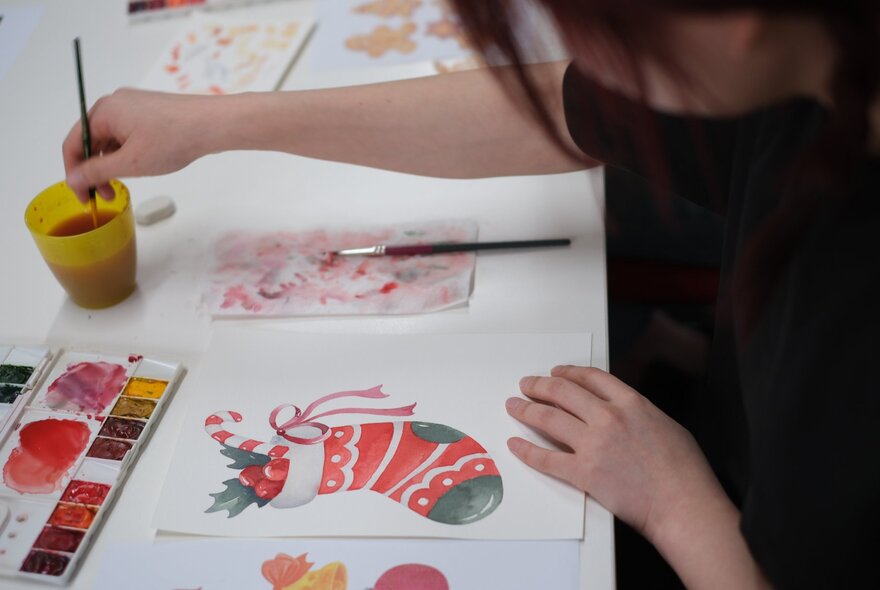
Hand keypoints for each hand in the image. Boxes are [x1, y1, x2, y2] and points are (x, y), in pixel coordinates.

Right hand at [62, 88, 218, 202]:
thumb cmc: (173, 140)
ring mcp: (134, 105)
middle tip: (109, 195)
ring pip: (111, 139)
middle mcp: (115, 103)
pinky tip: (143, 166)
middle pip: (92, 141)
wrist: (214, 124)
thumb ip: (97, 172)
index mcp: (103, 111)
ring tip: (128, 182)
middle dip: (96, 170)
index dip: (74, 173)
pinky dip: (128, 152)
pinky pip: (128, 134)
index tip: (83, 196)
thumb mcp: (130, 163)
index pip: (73, 143)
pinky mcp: (151, 111)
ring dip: (113, 163)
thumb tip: (73, 180)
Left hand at [506, 365, 728, 544]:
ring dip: (526, 410)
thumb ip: (637, 413)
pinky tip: (516, 444)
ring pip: (549, 418)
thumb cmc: (684, 471)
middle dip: (539, 386)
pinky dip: (527, 451)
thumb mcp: (664, 424)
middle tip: (526, 385)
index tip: (556, 372)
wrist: (683, 504)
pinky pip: (546, 458)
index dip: (568, 373)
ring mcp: (594, 444)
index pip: (590, 378)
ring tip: (514, 406)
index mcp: (631, 403)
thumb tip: (622, 412)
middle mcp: (608, 417)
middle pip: (562, 392)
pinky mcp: (584, 473)